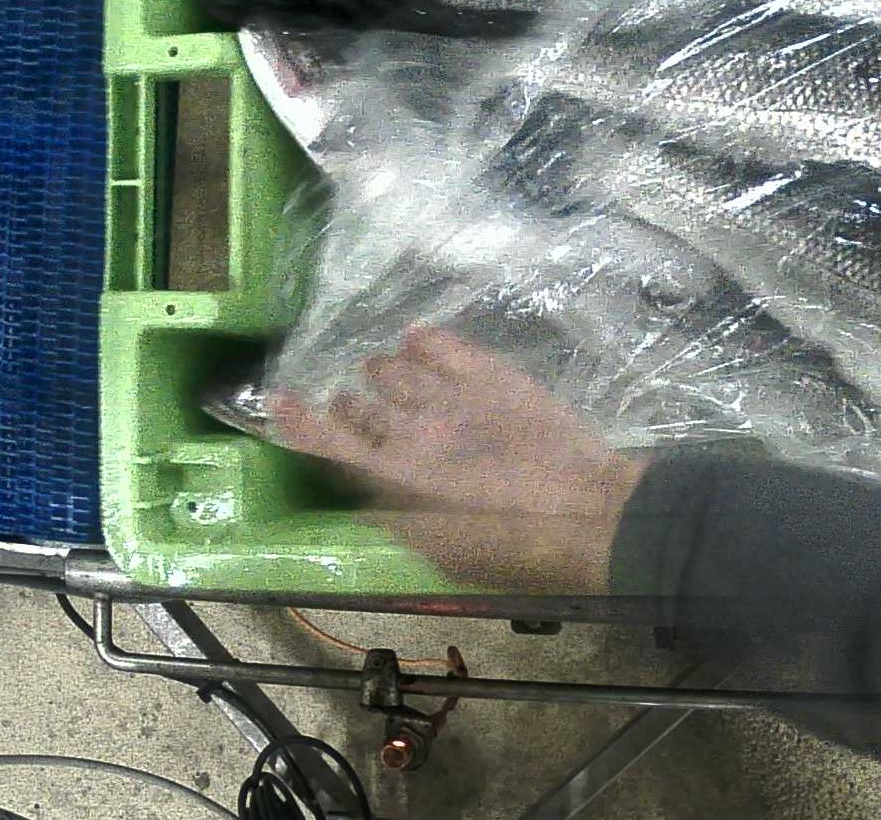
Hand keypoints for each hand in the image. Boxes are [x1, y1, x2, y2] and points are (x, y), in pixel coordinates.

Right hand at [272, 326, 647, 591]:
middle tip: (358, 405)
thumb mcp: (441, 556)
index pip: (325, 440)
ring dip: (385, 370)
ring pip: (395, 367)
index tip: (280, 400)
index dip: (297, 419)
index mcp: (391, 481)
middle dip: (352, 402)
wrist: (587, 515)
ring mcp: (451, 397)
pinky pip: (442, 344)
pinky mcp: (492, 376)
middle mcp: (409, 431)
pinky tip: (418, 338)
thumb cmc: (514, 552)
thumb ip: (397, 523)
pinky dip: (423, 340)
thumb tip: (365, 504)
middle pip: (359, 401)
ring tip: (387, 371)